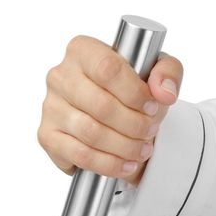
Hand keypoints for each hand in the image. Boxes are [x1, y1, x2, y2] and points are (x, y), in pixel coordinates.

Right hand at [38, 35, 183, 184]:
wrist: (111, 116)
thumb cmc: (130, 89)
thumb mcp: (156, 71)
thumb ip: (168, 72)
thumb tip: (163, 93)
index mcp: (82, 50)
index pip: (108, 69)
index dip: (135, 92)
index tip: (152, 107)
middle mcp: (60, 75)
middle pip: (101, 105)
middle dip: (134, 125)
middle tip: (151, 132)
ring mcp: (50, 107)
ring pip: (91, 133)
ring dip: (124, 147)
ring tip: (142, 150)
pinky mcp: (47, 136)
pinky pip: (80, 155)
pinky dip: (108, 164)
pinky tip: (125, 165)